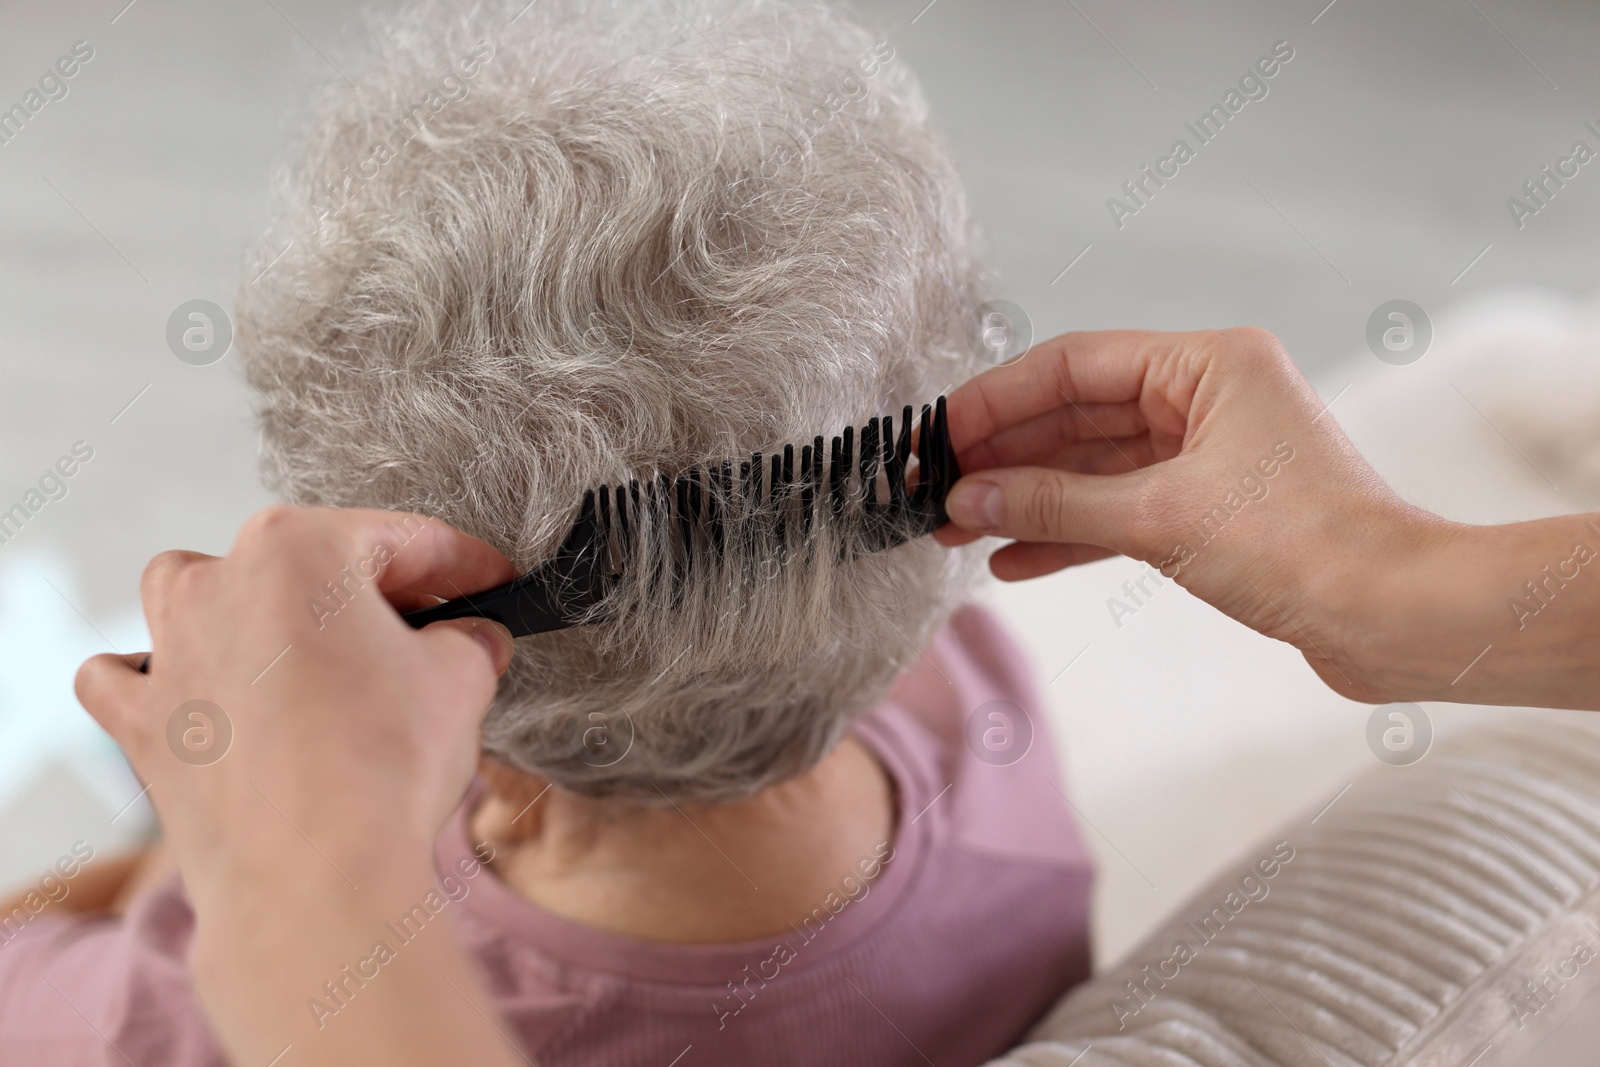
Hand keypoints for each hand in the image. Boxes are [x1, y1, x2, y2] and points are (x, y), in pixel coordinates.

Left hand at [73, 507, 526, 1065]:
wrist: (314, 879)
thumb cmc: (383, 768)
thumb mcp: (460, 679)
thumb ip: (468, 640)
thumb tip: (471, 639)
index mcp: (300, 548)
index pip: (405, 540)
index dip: (464, 563)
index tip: (493, 582)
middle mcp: (219, 582)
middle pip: (309, 563)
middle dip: (373, 594)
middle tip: (433, 632)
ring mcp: (170, 651)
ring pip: (195, 591)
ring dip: (245, 605)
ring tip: (303, 645)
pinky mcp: (144, 722)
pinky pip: (129, 675)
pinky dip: (156, 674)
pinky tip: (196, 690)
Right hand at [933, 329, 1459, 702]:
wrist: (1394, 616)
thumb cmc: (1304, 546)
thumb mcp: (1161, 518)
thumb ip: (1058, 504)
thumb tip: (971, 498)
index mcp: (1208, 365)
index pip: (1074, 365)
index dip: (998, 400)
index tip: (939, 436)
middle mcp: (1207, 398)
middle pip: (1078, 416)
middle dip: (1006, 458)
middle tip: (935, 490)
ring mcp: (1209, 455)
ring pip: (1094, 469)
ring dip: (1028, 501)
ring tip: (956, 532)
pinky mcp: (1211, 510)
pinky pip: (1119, 511)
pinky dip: (1070, 534)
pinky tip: (1013, 560)